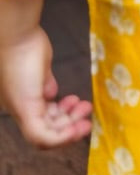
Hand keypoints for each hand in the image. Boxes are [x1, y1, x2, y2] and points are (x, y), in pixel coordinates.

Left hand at [0, 25, 91, 147]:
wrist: (17, 36)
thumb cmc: (28, 45)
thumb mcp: (41, 68)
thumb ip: (46, 83)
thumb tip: (53, 94)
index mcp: (22, 99)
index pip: (40, 119)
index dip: (61, 118)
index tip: (78, 104)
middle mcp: (19, 109)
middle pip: (44, 130)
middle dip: (69, 126)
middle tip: (87, 117)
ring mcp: (21, 111)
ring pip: (44, 136)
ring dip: (68, 132)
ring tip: (86, 118)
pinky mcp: (25, 111)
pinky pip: (42, 136)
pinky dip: (61, 137)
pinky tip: (76, 129)